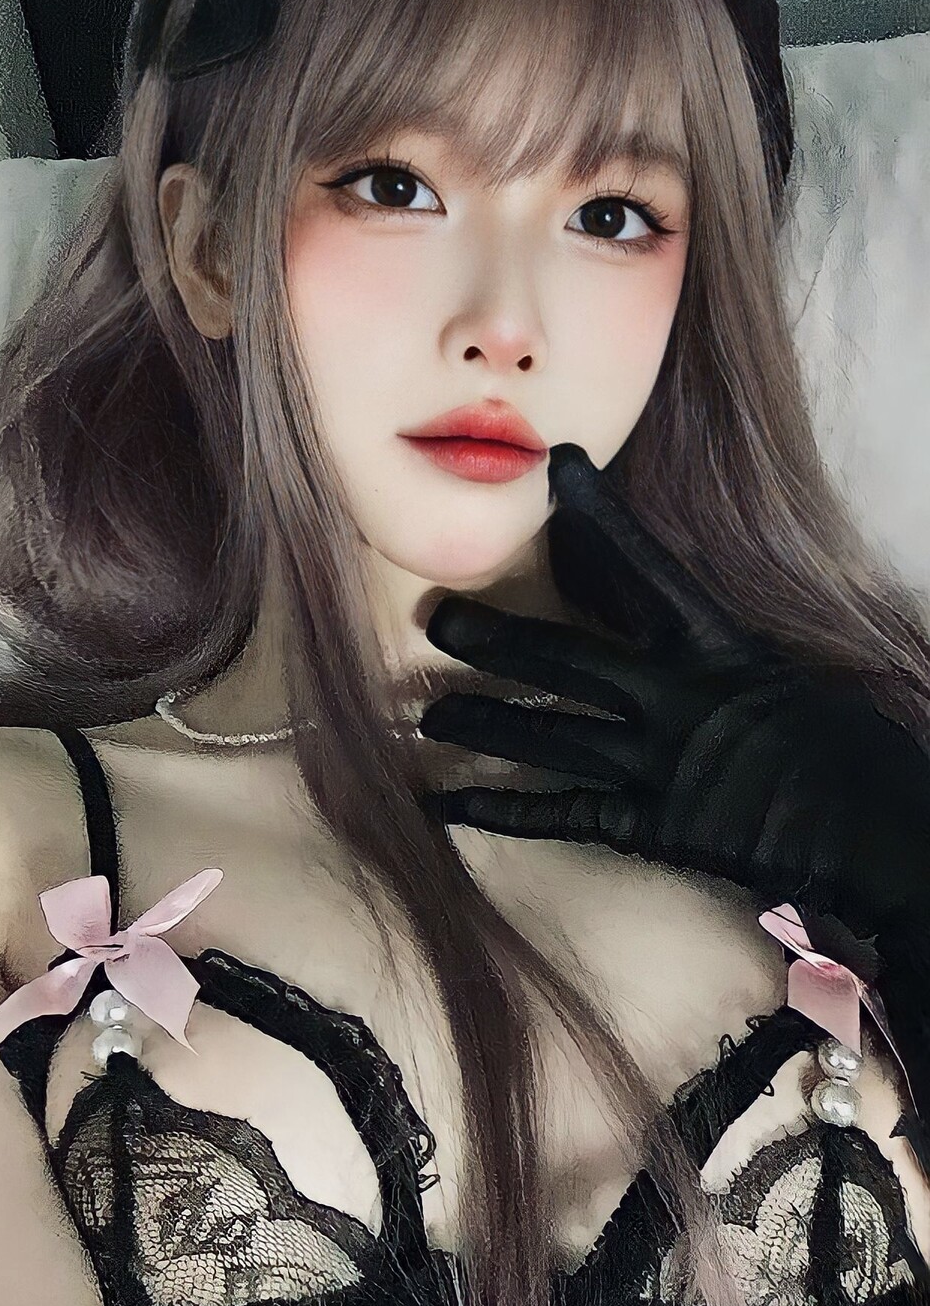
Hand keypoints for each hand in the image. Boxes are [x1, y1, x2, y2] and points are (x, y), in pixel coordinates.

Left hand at [418, 444, 929, 954]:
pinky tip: (445, 805)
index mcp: (721, 647)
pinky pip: (557, 814)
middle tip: (435, 618)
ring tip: (427, 713)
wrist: (878, 838)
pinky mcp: (649, 826)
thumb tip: (693, 640)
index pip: (648, 567)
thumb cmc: (858, 757)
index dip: (600, 517)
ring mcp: (658, 764)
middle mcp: (676, 698)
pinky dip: (497, 810)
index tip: (560, 468)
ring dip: (481, 720)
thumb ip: (733, 659)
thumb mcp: (799, 681)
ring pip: (546, 733)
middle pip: (564, 655)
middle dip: (494, 637)